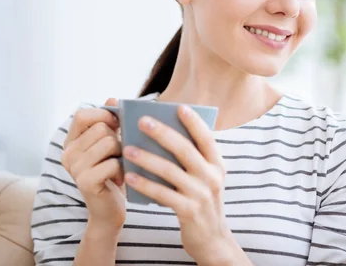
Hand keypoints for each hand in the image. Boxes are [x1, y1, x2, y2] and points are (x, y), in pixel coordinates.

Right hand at [62, 97, 125, 231]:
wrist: (109, 211)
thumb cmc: (113, 174)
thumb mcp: (111, 145)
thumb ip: (110, 123)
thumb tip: (113, 98)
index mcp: (71, 142)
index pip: (82, 115)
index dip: (103, 114)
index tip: (118, 124)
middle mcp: (67, 154)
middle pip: (101, 128)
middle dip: (118, 138)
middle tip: (120, 155)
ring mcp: (74, 168)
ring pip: (109, 143)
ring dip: (123, 153)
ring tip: (121, 165)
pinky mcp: (85, 182)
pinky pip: (113, 163)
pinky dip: (123, 169)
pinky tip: (120, 179)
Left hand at [122, 105, 239, 264]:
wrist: (212, 238)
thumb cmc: (202, 200)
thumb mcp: (206, 178)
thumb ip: (194, 158)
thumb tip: (165, 133)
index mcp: (217, 164)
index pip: (206, 138)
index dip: (194, 122)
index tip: (179, 107)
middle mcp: (212, 177)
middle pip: (185, 150)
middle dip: (162, 134)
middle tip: (142, 121)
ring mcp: (201, 194)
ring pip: (170, 171)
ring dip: (147, 158)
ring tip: (127, 148)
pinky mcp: (188, 211)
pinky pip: (162, 194)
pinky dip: (144, 184)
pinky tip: (129, 176)